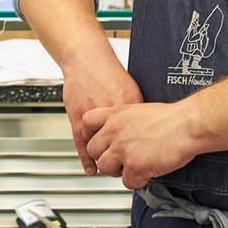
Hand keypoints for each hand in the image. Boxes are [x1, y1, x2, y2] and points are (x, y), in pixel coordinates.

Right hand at [62, 60, 142, 175]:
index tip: (146, 158)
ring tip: (111, 168)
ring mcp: (93, 116)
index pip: (139, 135)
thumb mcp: (131, 88)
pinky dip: (87, 159)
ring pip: (99, 148)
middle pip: (120, 145)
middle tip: (127, 168)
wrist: (86, 58)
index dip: (143, 150)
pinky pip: (82, 144)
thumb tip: (150, 124)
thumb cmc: (107, 72)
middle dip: (124, 159)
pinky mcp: (77, 117)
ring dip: (105, 161)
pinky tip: (92, 169)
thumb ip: (138, 109)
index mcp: (128, 105)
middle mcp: (112, 112)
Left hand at [82, 102, 199, 189]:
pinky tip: (147, 172)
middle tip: (120, 158)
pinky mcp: (135, 166)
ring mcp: (123, 149)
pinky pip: (127, 182)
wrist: (187, 124)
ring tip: (134, 166)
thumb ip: (124, 121)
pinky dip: (137, 181)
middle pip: (93, 150)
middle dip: (105, 156)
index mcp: (116, 114)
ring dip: (118, 170)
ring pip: (105, 168)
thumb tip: (120, 132)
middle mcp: (115, 131)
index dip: (90, 134)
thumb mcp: (140, 109)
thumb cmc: (172, 117)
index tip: (98, 141)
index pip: (87, 122)